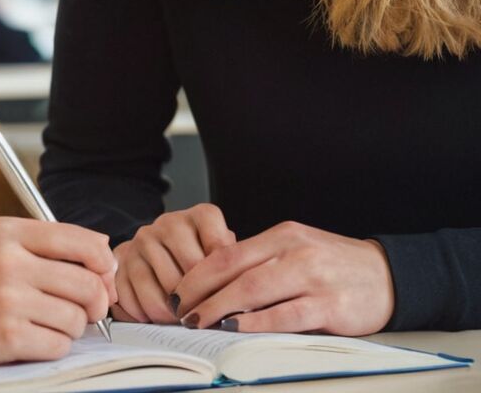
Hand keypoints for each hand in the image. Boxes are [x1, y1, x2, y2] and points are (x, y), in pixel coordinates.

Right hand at [0, 216, 117, 372]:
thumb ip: (43, 244)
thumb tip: (103, 252)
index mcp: (8, 231)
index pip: (81, 240)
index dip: (103, 262)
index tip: (104, 275)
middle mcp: (9, 259)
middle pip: (88, 282)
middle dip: (94, 303)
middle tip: (83, 311)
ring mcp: (6, 299)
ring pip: (76, 318)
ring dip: (69, 328)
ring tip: (43, 324)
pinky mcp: (4, 336)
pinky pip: (58, 346)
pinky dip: (51, 348)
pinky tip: (29, 340)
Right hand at [112, 204, 234, 323]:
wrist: (153, 249)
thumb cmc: (197, 257)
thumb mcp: (221, 254)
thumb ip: (232, 266)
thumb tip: (240, 295)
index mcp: (201, 216)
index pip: (221, 248)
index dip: (226, 280)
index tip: (227, 298)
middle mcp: (169, 222)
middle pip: (192, 270)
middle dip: (201, 301)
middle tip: (206, 317)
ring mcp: (143, 239)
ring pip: (166, 288)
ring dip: (176, 314)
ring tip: (183, 320)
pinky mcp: (122, 260)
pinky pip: (136, 297)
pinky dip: (148, 314)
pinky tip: (158, 316)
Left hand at [171, 221, 394, 334]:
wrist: (388, 275)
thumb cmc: (333, 265)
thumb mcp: (295, 250)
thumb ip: (262, 261)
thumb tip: (215, 283)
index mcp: (282, 235)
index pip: (228, 252)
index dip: (197, 273)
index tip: (177, 291)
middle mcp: (294, 250)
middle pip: (234, 271)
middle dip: (201, 293)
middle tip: (179, 312)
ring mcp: (312, 276)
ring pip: (254, 291)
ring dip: (221, 309)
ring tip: (199, 323)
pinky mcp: (331, 305)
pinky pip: (285, 315)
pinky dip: (257, 323)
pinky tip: (237, 331)